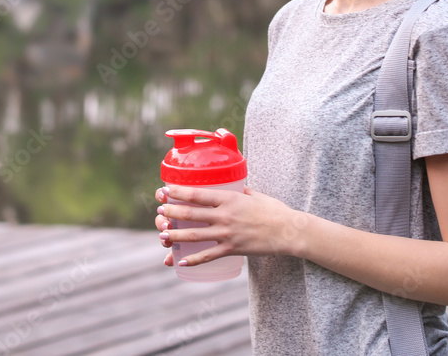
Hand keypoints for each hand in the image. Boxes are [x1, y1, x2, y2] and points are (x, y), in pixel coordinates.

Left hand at [154, 185, 307, 267]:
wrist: (288, 231)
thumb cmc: (274, 210)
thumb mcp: (256, 195)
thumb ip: (242, 191)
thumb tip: (235, 186)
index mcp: (229, 198)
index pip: (197, 194)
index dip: (178, 192)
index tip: (165, 190)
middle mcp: (225, 215)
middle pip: (191, 214)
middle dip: (171, 213)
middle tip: (159, 212)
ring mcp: (227, 233)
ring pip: (195, 235)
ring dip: (176, 236)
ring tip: (162, 235)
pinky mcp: (232, 249)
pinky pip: (209, 256)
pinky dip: (194, 260)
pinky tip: (181, 262)